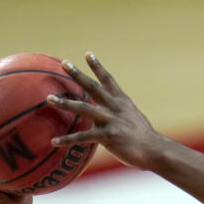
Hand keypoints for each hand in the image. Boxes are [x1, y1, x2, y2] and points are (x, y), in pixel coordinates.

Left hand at [50, 53, 164, 169]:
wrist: (155, 150)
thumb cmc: (144, 137)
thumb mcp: (135, 118)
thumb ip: (123, 111)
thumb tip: (120, 109)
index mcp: (122, 102)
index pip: (108, 80)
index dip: (98, 66)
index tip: (88, 54)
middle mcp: (115, 107)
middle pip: (93, 87)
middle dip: (78, 74)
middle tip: (64, 63)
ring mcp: (111, 121)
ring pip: (84, 108)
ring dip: (65, 103)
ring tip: (49, 98)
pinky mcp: (108, 136)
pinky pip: (83, 137)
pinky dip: (67, 139)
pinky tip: (54, 141)